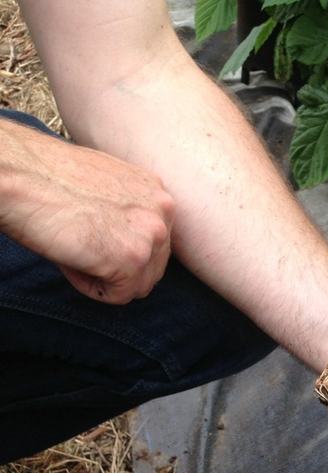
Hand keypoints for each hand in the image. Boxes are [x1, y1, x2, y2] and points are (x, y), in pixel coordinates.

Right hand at [0, 121, 173, 303]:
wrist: (19, 176)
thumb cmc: (48, 179)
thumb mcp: (105, 187)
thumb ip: (128, 212)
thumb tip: (128, 241)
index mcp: (156, 191)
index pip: (156, 243)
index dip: (120, 250)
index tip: (93, 239)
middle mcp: (163, 211)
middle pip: (153, 267)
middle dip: (118, 269)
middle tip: (80, 248)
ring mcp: (152, 235)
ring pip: (139, 285)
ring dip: (105, 278)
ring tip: (74, 251)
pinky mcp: (133, 260)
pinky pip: (118, 296)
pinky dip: (91, 287)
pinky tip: (70, 260)